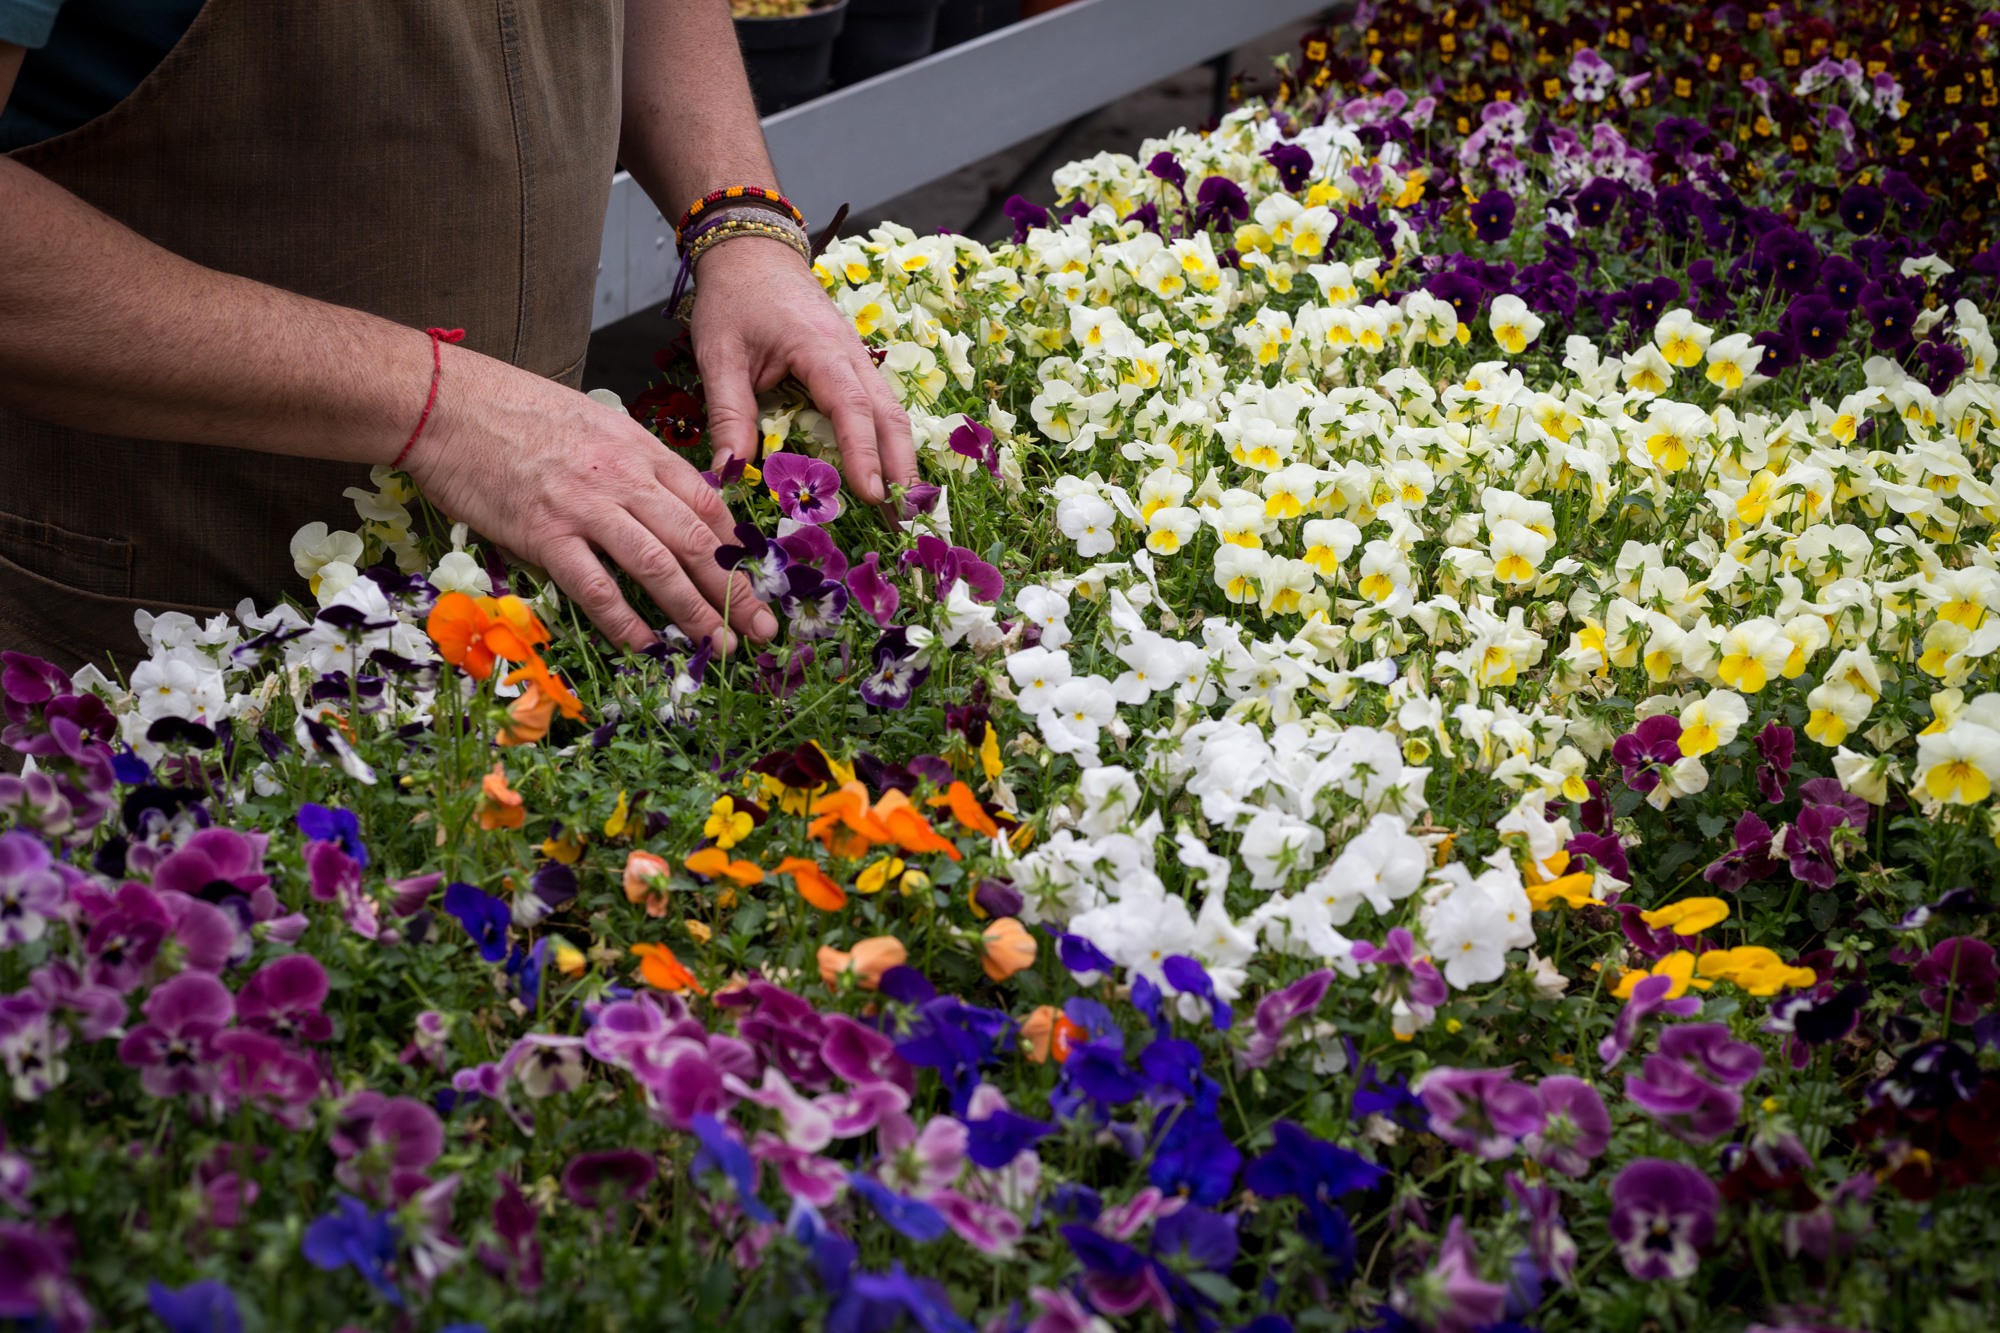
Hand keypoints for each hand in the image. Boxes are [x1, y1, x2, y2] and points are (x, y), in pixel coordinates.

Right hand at [409, 348, 773, 653]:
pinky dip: (624, 620)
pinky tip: (645, 645)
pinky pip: (595, 586)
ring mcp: (586, 506)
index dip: (738, 551)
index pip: (708, 506)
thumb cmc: (516, 411)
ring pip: (658, 566)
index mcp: (641, 450)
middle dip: (736, 591)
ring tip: (718, 648)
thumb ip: (634, 463)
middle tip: (762, 631)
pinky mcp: (545, 533)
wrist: (447, 403)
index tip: (759, 584)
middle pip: (697, 542)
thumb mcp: (596, 423)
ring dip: (694, 613)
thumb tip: (668, 503)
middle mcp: (624, 478)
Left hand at [688, 235, 917, 508]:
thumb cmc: (734, 298)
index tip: (872, 494)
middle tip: (906, 515)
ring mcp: (856, 357)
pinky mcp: (851, 362)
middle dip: (902, 464)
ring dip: (900, 455)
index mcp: (821, 349)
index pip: (852, 408)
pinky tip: (885, 467)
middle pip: (890, 413)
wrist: (751, 251)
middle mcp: (851, 354)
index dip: (864, 454)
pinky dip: (885, 437)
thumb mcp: (720, 355)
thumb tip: (730, 472)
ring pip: (890, 409)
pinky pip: (877, 402)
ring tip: (902, 502)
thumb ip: (728, 414)